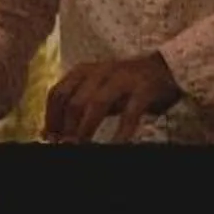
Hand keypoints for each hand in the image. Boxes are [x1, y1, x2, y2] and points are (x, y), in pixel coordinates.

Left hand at [43, 51, 180, 144]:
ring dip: (86, 128)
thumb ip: (75, 109)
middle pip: (74, 100)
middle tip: (66, 145)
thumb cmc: (123, 85)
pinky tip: (116, 145)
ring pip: (97, 103)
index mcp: (84, 70)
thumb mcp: (96, 92)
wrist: (165, 68)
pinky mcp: (144, 89)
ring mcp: (122, 79)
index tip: (50, 137)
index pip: (58, 94)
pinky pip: (130, 113)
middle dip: (66, 127)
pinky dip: (121, 132)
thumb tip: (48, 133)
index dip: (51, 118)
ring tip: (81, 146)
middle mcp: (100, 72)